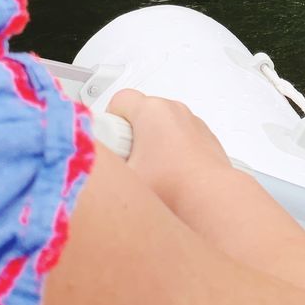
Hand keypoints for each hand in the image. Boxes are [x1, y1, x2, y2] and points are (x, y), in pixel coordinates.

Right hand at [106, 89, 235, 210]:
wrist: (213, 203)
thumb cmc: (174, 189)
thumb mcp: (122, 177)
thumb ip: (102, 165)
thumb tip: (91, 165)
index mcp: (153, 111)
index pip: (118, 101)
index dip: (109, 125)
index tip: (111, 148)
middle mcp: (174, 111)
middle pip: (139, 114)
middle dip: (130, 137)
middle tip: (128, 165)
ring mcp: (192, 124)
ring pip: (160, 127)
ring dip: (152, 145)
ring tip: (150, 175)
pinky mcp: (205, 139)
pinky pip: (179, 138)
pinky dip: (172, 152)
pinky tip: (169, 177)